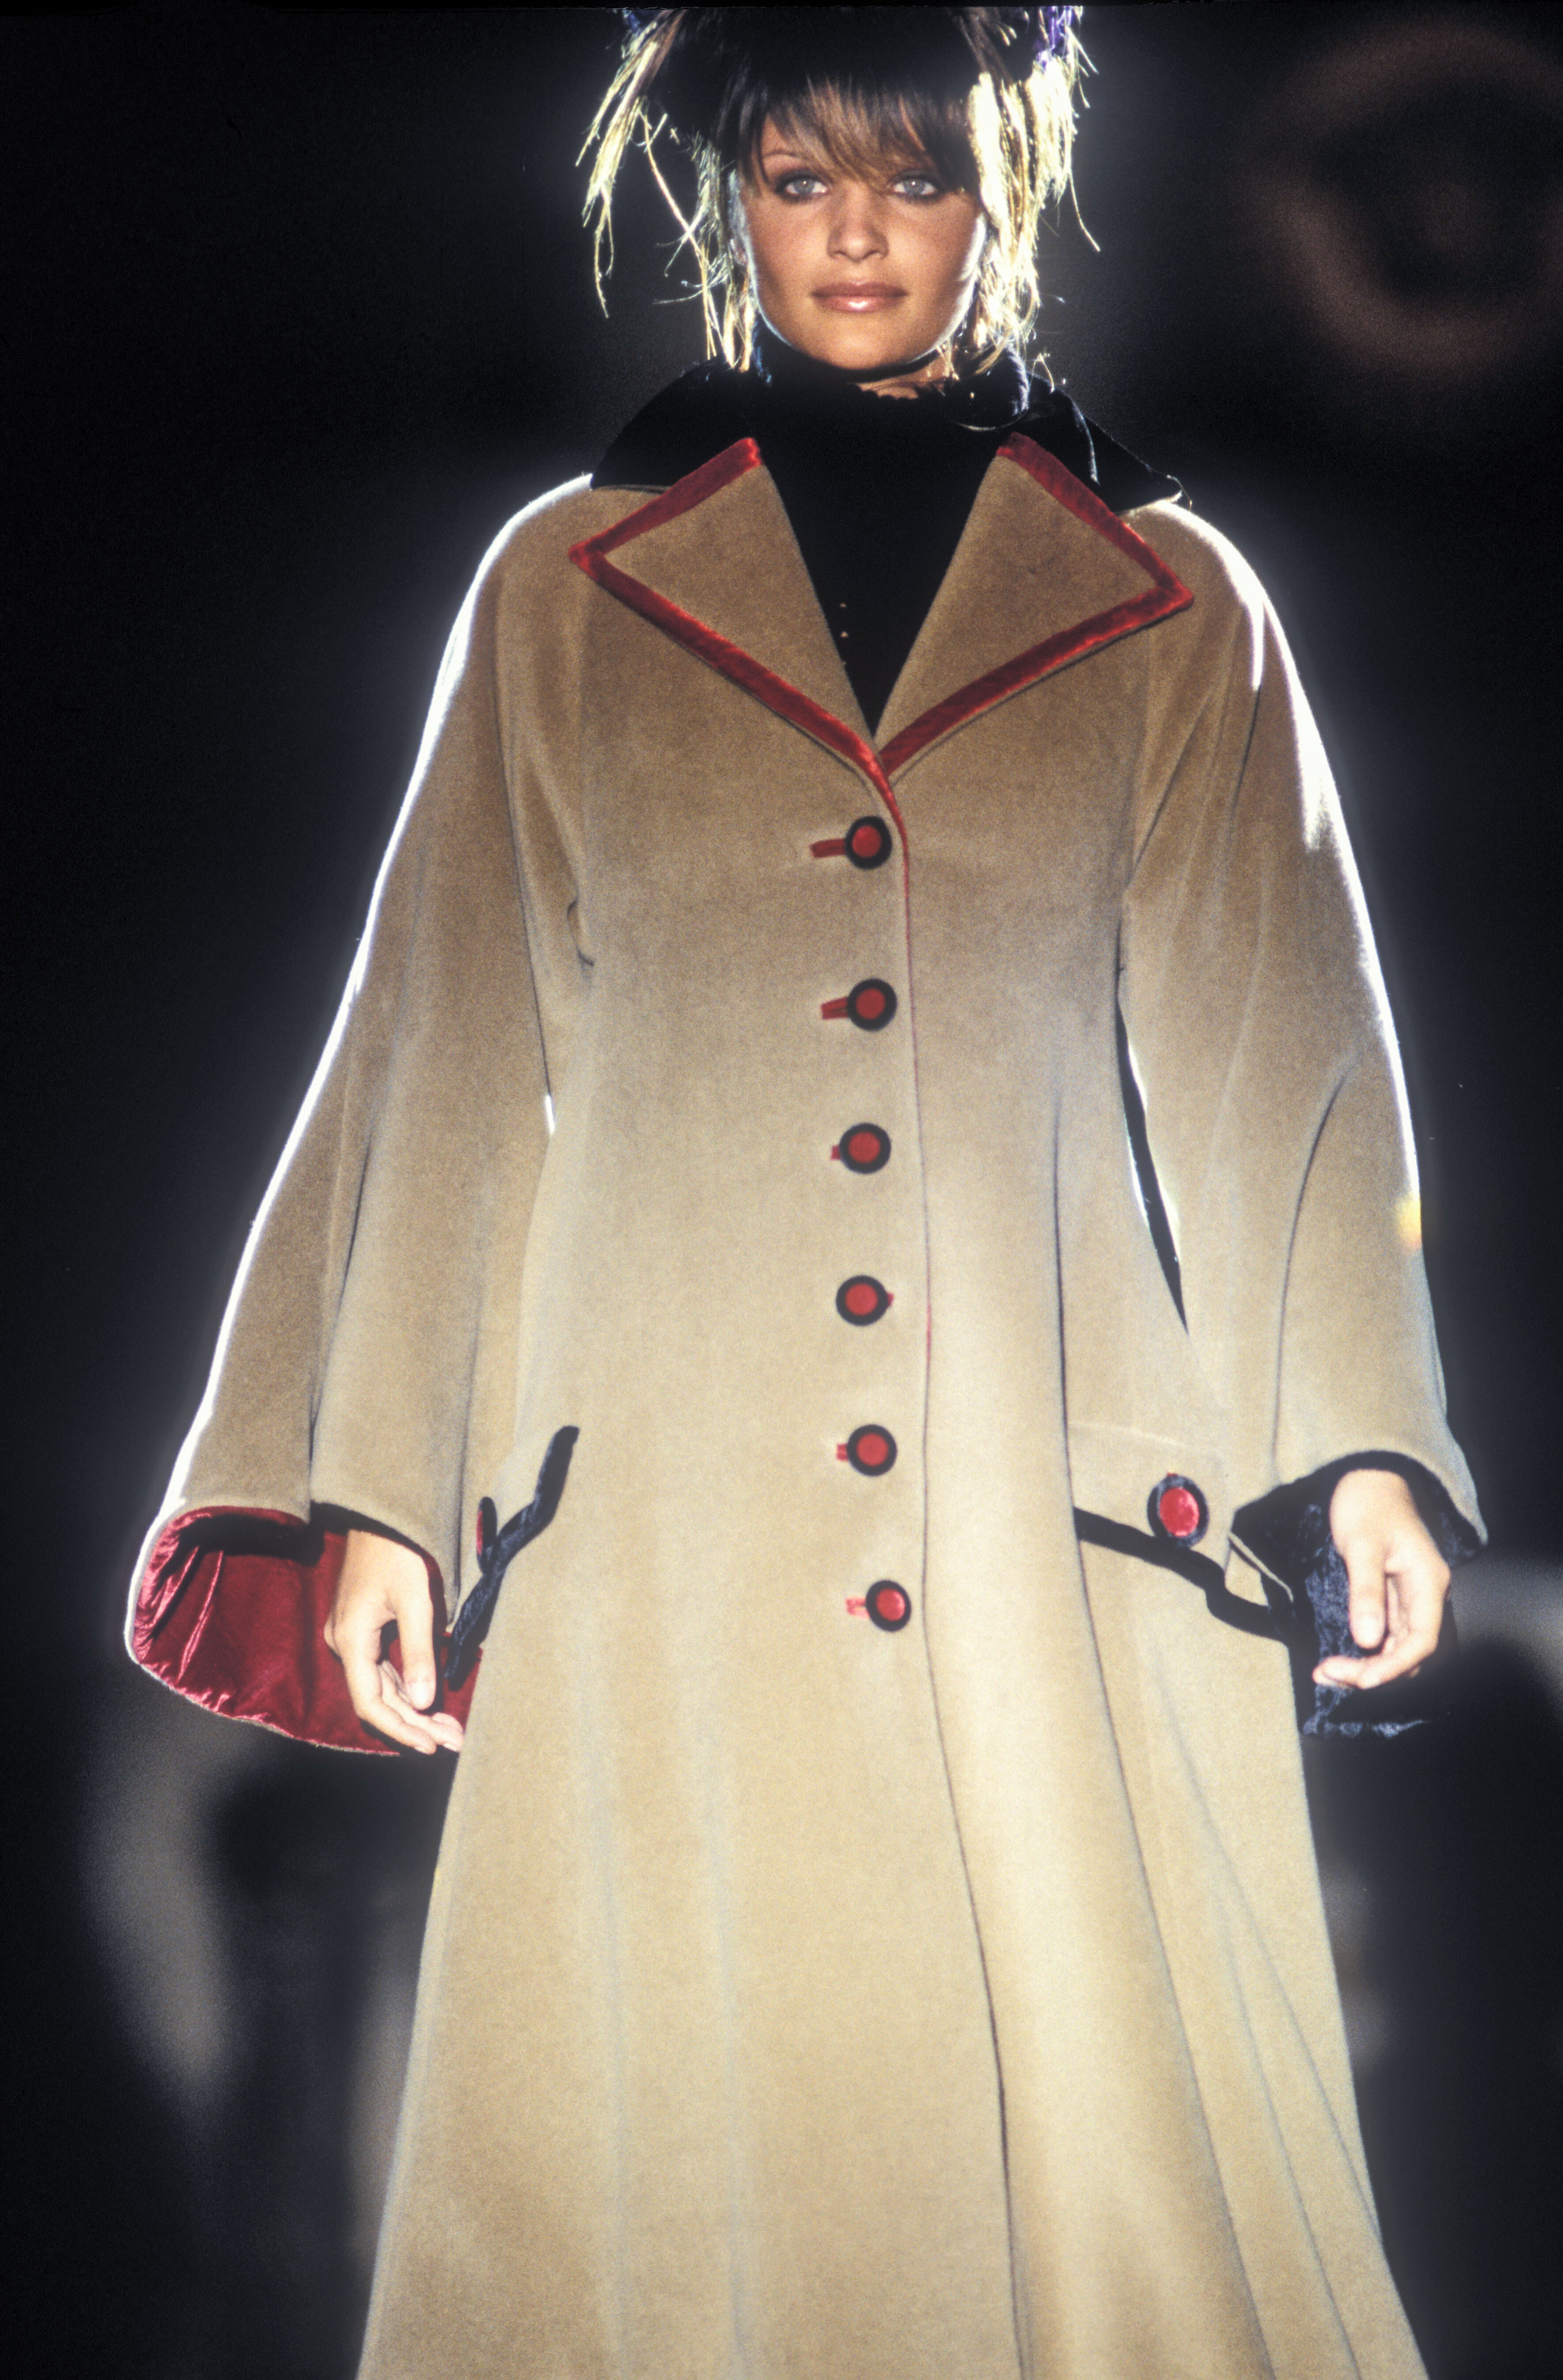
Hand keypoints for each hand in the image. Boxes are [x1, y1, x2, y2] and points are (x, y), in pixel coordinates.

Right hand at [325, 1527, 464, 1753]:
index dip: (401, 1729)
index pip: (371, 1703)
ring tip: (449, 1729)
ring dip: (414, 1708)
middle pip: (378, 1698)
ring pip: (382, 1685)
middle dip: (416, 1722)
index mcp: (350, 1639)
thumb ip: (419, 1653)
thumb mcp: (416, 1600)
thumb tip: (422, 1701)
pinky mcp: (363, 1627)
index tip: (432, 1745)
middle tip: (454, 1740)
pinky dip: (407, 1686)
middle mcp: (344, 1642)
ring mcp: (351, 1635)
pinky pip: (383, 1667)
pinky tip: (430, 1702)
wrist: (382, 1513)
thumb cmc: (398, 1550)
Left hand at [1314, 1467, 1450, 1692]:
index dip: (1393, 1667)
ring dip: (1366, 1667)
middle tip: (1329, 1675)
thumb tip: (1367, 1640)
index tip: (1359, 1679)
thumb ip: (1365, 1592)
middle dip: (1374, 1672)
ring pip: (1396, 1649)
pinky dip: (1364, 1652)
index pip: (1422, 1641)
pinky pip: (1384, 1636)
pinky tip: (1337, 1659)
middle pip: (1409, 1652)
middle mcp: (1425, 1596)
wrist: (1367, 1479)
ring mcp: (1409, 1599)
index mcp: (1428, 1583)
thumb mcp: (1361, 1545)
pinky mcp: (1392, 1599)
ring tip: (1326, 1673)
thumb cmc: (1366, 1504)